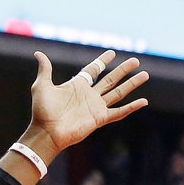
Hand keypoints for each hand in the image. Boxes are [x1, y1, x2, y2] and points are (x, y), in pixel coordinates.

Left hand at [26, 50, 148, 160]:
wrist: (46, 131)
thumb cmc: (42, 111)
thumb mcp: (42, 86)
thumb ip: (45, 69)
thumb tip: (38, 53)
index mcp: (76, 86)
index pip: (93, 70)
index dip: (102, 61)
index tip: (112, 53)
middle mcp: (88, 95)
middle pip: (110, 79)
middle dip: (122, 70)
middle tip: (135, 60)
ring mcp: (95, 107)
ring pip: (118, 92)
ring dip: (131, 84)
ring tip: (145, 74)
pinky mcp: (99, 118)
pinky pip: (119, 112)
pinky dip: (132, 107)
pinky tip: (143, 101)